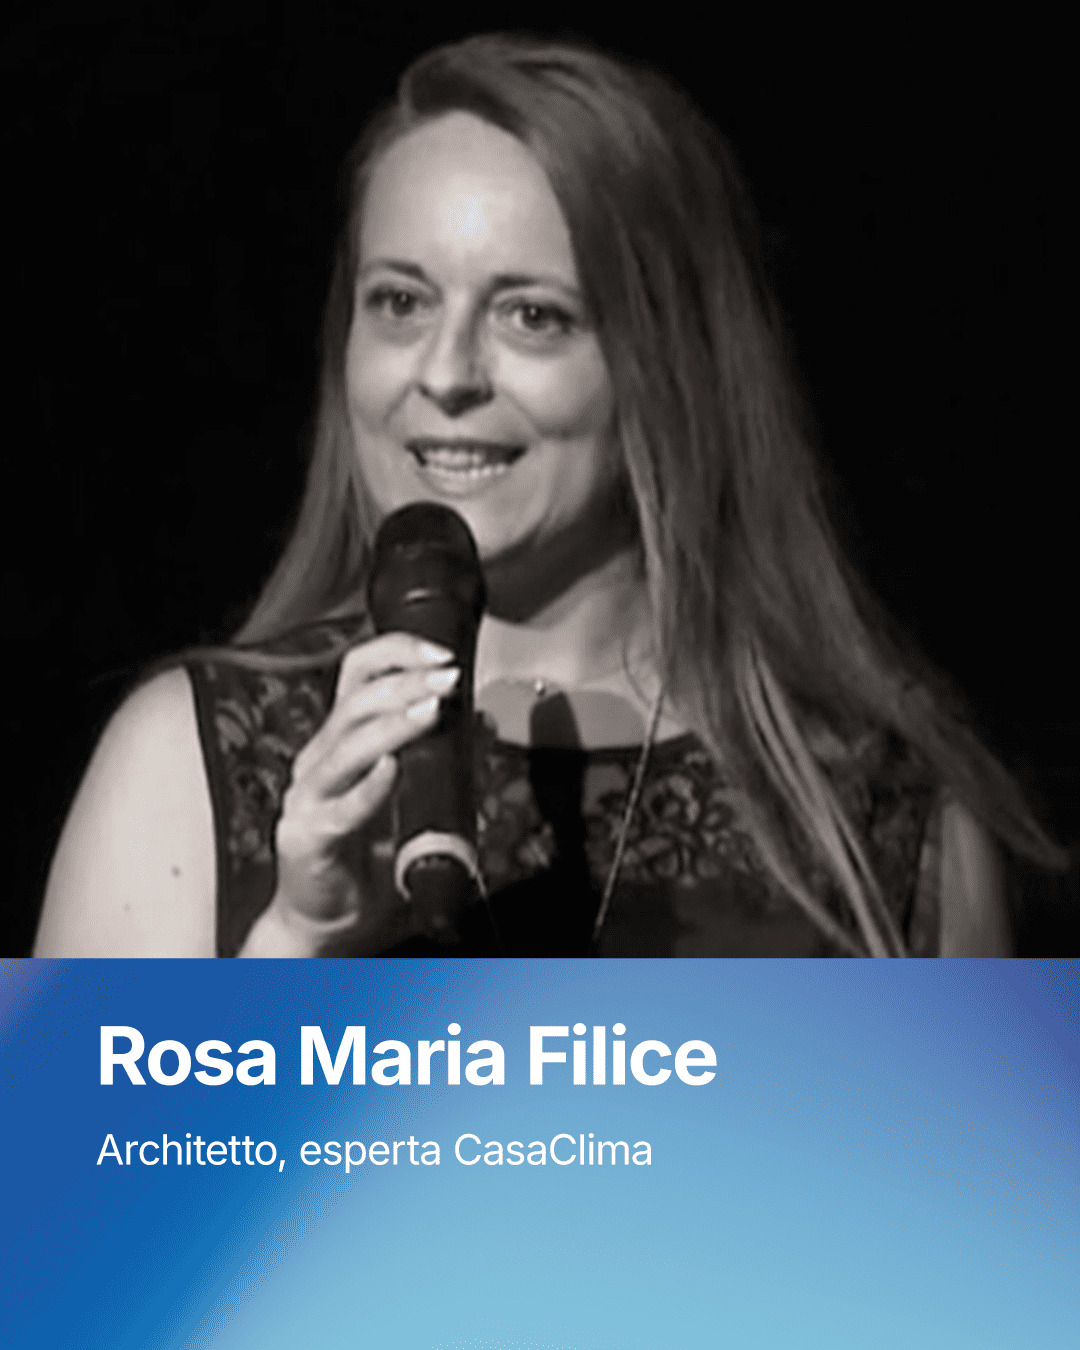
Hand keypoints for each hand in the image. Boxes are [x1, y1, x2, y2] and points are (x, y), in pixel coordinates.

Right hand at [238, 632, 459, 955]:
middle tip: (448, 678)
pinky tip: (392, 769)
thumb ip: (438, 759)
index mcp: (339, 741)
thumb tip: (482, 720)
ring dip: (393, 724)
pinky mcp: (308, 837)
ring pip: (347, 747)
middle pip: (354, 702)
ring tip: (431, 709)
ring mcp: (308, 797)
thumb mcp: (410, 798)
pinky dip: (369, 788)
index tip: (442, 653)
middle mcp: (318, 760)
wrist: (329, 921)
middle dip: (405, 682)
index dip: (396, 653)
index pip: (358, 675)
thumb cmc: (366, 856)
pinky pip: (342, 808)